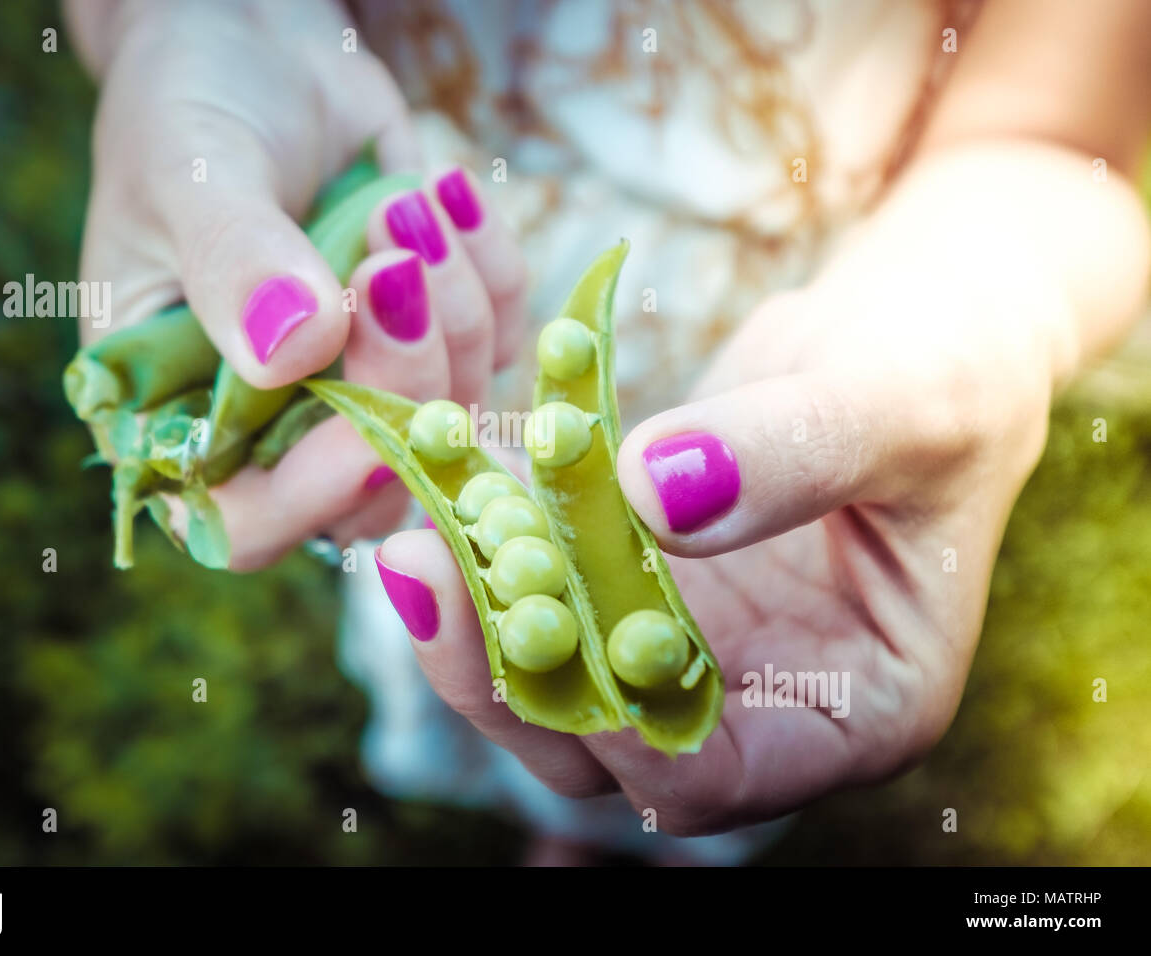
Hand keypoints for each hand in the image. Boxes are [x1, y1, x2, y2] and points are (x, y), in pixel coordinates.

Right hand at [71, 0, 525, 567]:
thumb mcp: (188, 172)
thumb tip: (297, 351)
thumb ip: (235, 263)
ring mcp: (367, 390)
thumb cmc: (190, 108)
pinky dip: (495, 273)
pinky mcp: (438, 342)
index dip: (311, 496)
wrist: (257, 48)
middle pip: (370, 489)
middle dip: (406, 383)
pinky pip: (506, 348)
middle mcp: (277, 427)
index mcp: (178, 417)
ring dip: (456, 310)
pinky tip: (449, 197)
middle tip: (396, 262)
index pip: (242, 522)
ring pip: (455, 422)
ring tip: (415, 204)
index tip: (366, 422)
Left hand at [371, 141, 1148, 833]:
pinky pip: (543, 582)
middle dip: (506, 667)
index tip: (540, 628)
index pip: (714, 777)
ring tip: (417, 521)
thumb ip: (796, 451)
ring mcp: (686, 643)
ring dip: (479, 604)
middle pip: (601, 739)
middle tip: (423, 568)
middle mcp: (755, 699)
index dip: (617, 729)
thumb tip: (653, 493)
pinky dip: (491, 539)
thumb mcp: (904, 403)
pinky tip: (441, 473)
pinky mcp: (633, 581)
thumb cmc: (944, 375)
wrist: (905, 338)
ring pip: (551, 670)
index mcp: (854, 710)